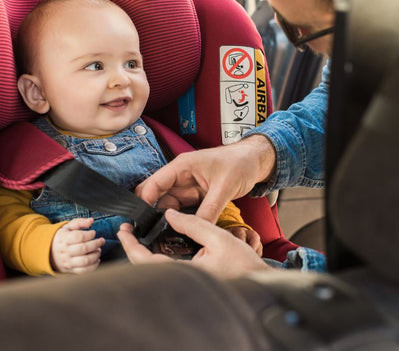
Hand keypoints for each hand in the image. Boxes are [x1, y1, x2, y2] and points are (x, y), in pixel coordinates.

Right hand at [51, 218, 104, 274]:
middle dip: (96, 244)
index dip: (89, 234)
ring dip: (96, 255)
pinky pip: (84, 270)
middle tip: (101, 241)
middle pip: (83, 248)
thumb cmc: (63, 238)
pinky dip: (94, 266)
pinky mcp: (71, 270)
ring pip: (85, 261)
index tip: (93, 232)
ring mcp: (68, 262)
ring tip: (99, 250)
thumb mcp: (68, 227)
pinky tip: (97, 259)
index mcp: (64, 239)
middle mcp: (66, 251)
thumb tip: (91, 221)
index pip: (78, 237)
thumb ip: (80, 222)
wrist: (50, 252)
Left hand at [117, 210, 270, 278]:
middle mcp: (182, 280)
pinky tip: (159, 243)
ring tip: (139, 234)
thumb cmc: (243, 263)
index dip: (131, 245)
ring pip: (155, 268)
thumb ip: (193, 224)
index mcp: (185, 272)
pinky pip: (167, 269)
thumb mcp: (219, 237)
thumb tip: (170, 214)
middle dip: (133, 248)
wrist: (259, 280)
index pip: (147, 261)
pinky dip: (157, 256)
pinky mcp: (191, 280)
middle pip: (146, 267)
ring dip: (144, 252)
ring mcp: (186, 282)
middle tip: (127, 230)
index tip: (124, 230)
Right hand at [135, 135, 276, 222]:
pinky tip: (180, 232)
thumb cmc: (240, 163)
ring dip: (167, 220)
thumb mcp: (224, 188)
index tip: (143, 223)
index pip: (154, 184)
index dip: (145, 202)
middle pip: (156, 196)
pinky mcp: (195, 196)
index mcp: (182, 166)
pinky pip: (182, 210)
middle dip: (152, 214)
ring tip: (166, 237)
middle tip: (152, 234)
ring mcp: (187, 187)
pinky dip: (180, 220)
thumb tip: (197, 229)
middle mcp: (180, 176)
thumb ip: (209, 210)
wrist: (255, 161)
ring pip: (168, 206)